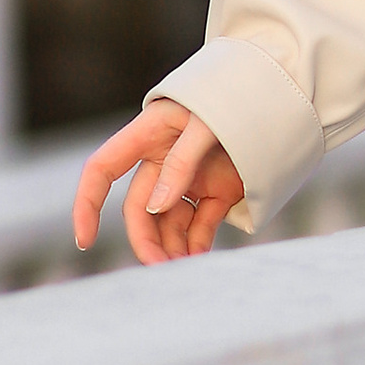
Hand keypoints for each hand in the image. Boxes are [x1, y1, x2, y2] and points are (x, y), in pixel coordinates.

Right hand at [73, 99, 245, 265]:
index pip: (101, 170)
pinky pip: (200, 226)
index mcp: (147, 135)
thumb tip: (156, 207)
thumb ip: (181, 162)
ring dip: (172, 248)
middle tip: (160, 267)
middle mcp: (163, 161)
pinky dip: (197, 245)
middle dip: (146, 240)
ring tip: (183, 271)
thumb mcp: (206, 123)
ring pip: (169, 224)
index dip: (87, 204)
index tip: (85, 240)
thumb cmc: (236, 96)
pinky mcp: (217, 191)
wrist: (279, 93)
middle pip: (139, 209)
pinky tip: (199, 260)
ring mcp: (190, 179)